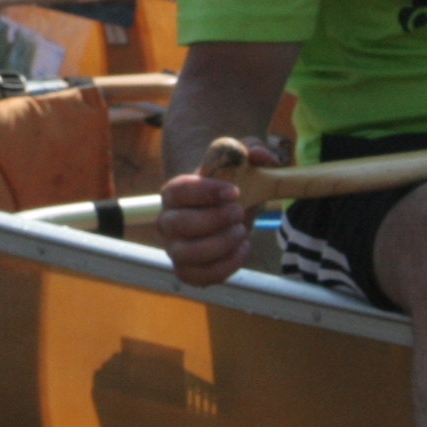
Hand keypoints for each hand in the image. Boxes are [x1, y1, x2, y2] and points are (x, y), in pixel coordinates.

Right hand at [156, 141, 280, 286]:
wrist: (226, 207)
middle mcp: (168, 221)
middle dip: (214, 220)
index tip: (233, 191)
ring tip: (241, 231)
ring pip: (187, 254)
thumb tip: (259, 154)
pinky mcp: (189, 270)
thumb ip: (252, 150)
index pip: (177, 191)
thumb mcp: (243, 160)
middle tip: (238, 211)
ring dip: (219, 245)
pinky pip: (199, 277)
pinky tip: (242, 249)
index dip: (204, 192)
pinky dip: (225, 267)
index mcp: (174, 192)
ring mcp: (176, 248)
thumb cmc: (231, 183)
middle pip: (179, 224)